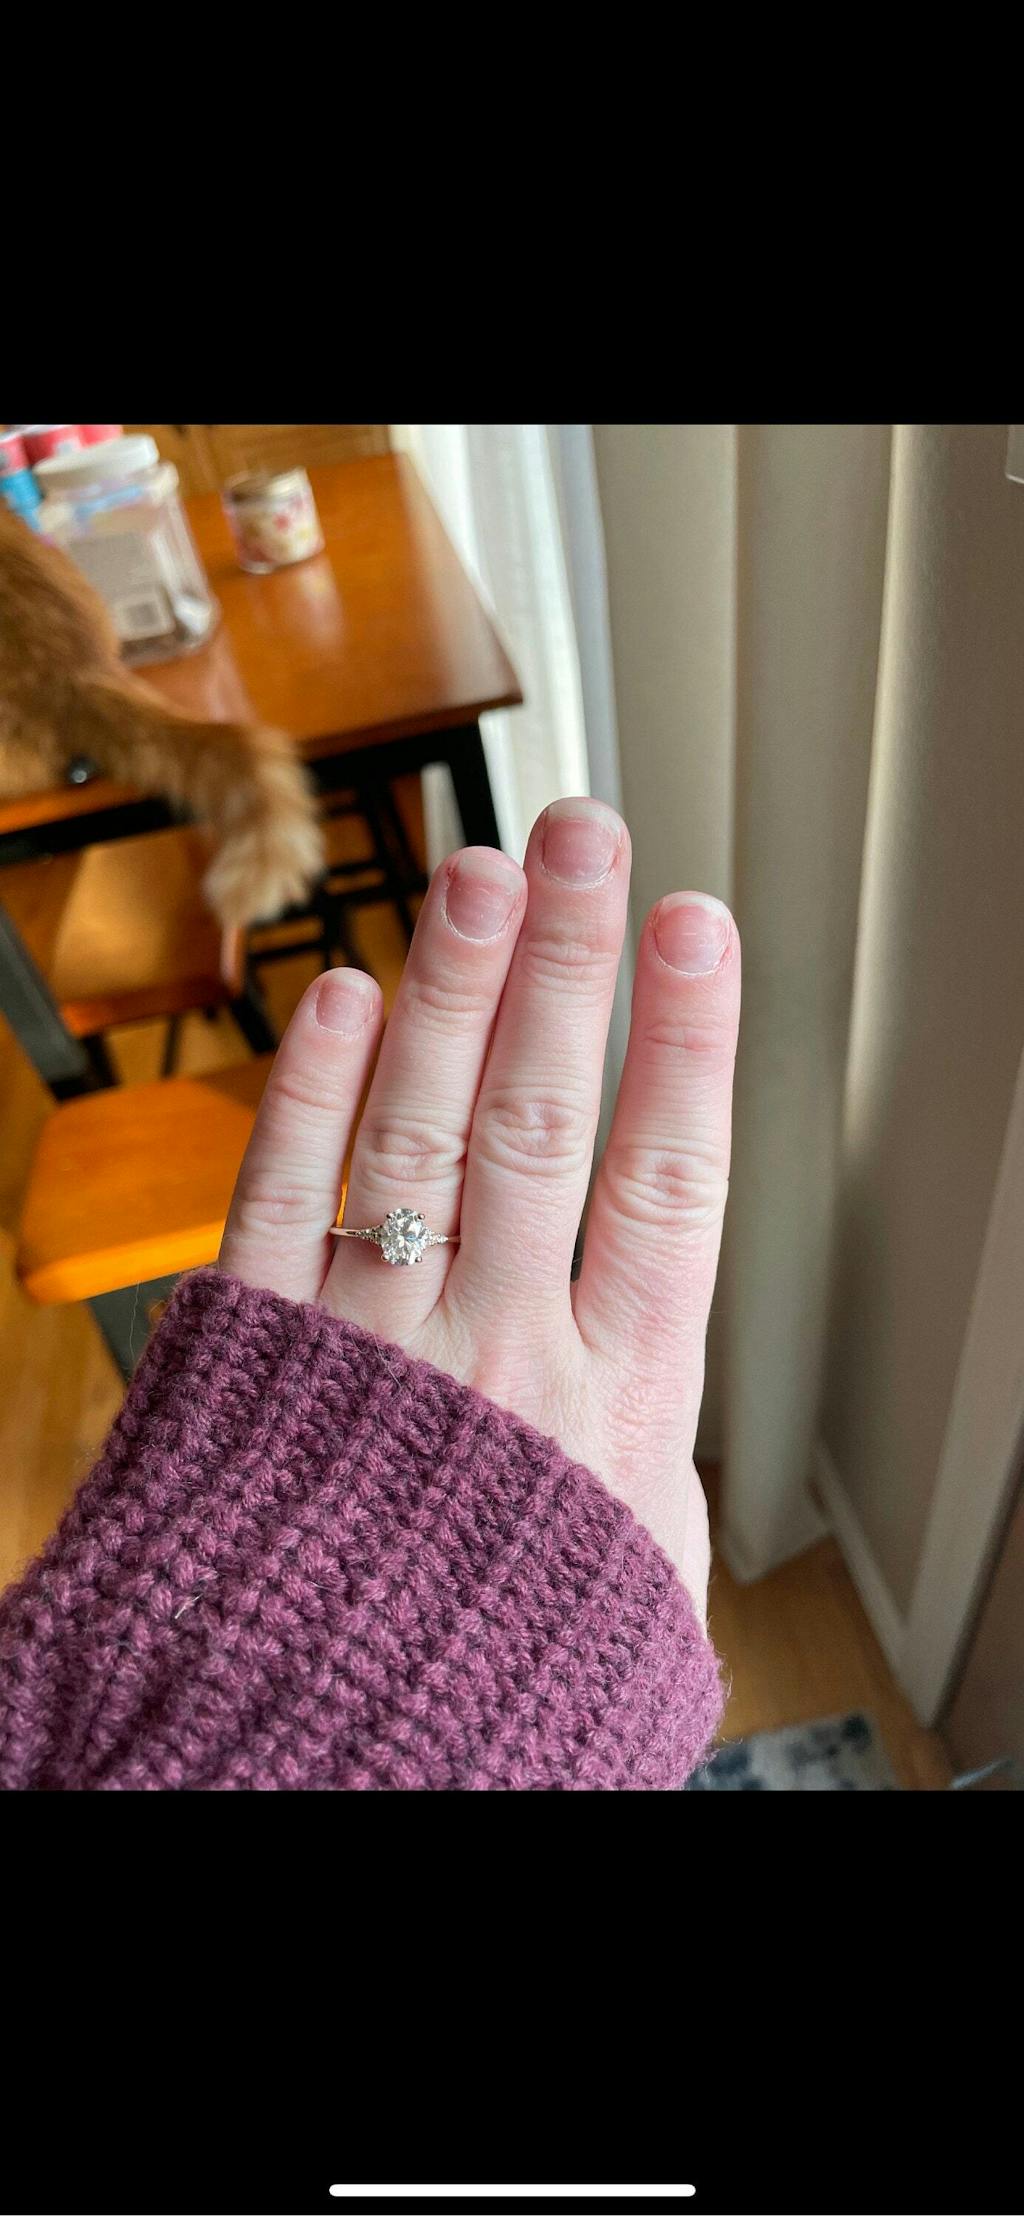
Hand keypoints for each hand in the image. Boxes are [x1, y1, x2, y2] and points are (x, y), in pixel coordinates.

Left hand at [219, 798, 739, 1620]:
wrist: (306, 1763)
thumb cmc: (480, 1690)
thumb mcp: (628, 1603)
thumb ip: (643, 1490)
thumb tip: (653, 1436)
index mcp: (612, 1403)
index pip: (667, 1183)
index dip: (687, 1044)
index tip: (698, 931)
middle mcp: (499, 1348)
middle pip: (550, 1120)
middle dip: (572, 966)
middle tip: (586, 838)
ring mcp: (374, 1340)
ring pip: (427, 1132)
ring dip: (456, 991)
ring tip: (481, 871)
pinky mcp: (260, 1353)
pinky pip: (286, 1199)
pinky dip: (315, 1094)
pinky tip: (345, 999)